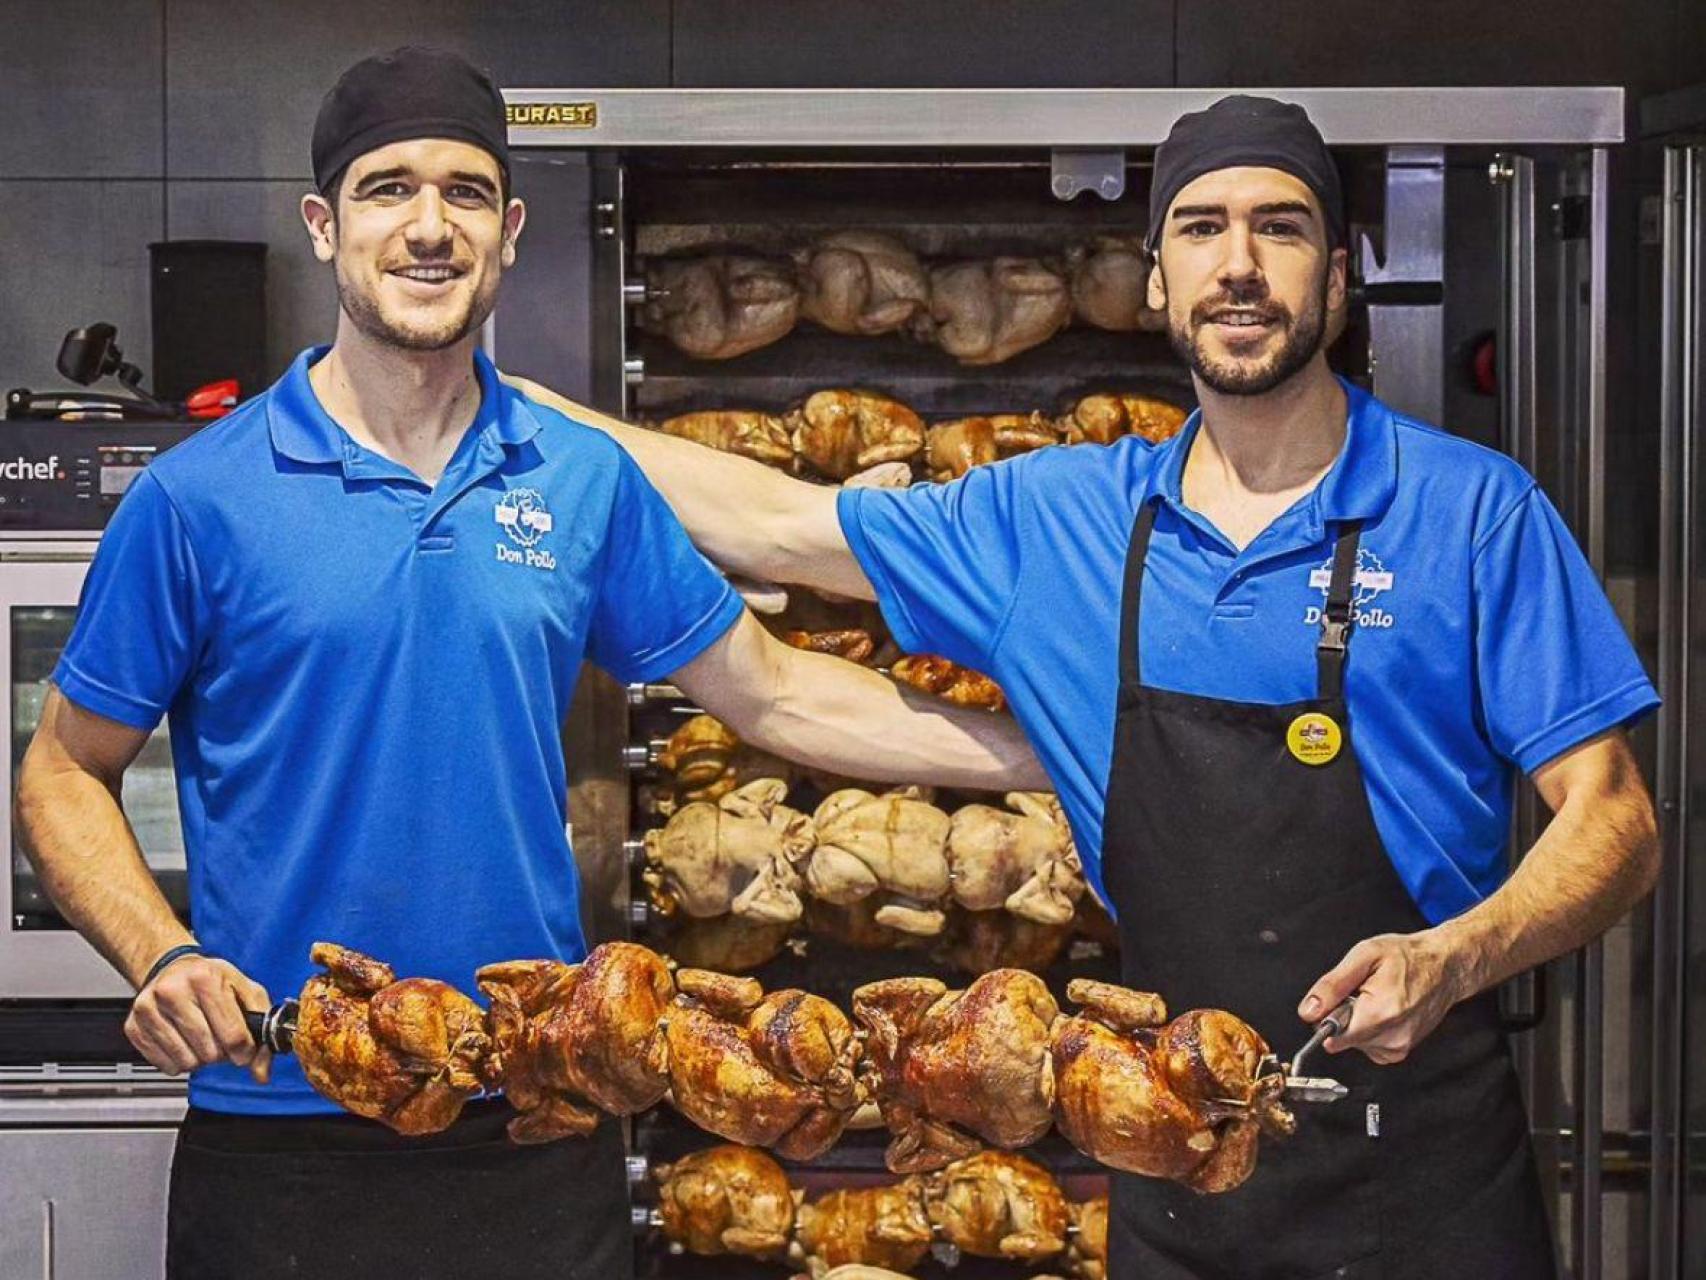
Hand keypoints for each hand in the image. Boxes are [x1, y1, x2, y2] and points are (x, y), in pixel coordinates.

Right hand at [126, 955, 272, 1083]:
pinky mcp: (133, 1027)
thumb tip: (262, 1071)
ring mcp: (149, 1009)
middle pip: (209, 1052)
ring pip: (187, 1062)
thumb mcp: (245, 990)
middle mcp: (173, 991)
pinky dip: (179, 1062)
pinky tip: (183, 1043)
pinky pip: (165, 1066)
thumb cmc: (211, 979)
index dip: (245, 1051)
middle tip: (220, 1039)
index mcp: (205, 978)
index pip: (233, 1034)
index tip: (244, 1051)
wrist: (173, 968)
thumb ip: (261, 1027)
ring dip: (200, 1059)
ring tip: (202, 1040)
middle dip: (221, 1053)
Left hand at [1296, 929, 1472, 1064]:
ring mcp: (1399, 1046)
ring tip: (1375, 999)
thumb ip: (1332, 985)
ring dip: (1356, 1023)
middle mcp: (1392, 1036)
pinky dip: (1368, 1031)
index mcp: (1381, 1013)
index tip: (1338, 1001)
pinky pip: (1368, 1047)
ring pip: (1354, 1043)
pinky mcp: (1401, 1050)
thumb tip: (1309, 1011)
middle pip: (1342, 1039)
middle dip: (1343, 1016)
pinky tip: (1382, 1011)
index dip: (1326, 1017)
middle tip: (1361, 993)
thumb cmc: (1408, 957)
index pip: (1333, 1036)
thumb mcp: (1363, 956)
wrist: (1445, 966)